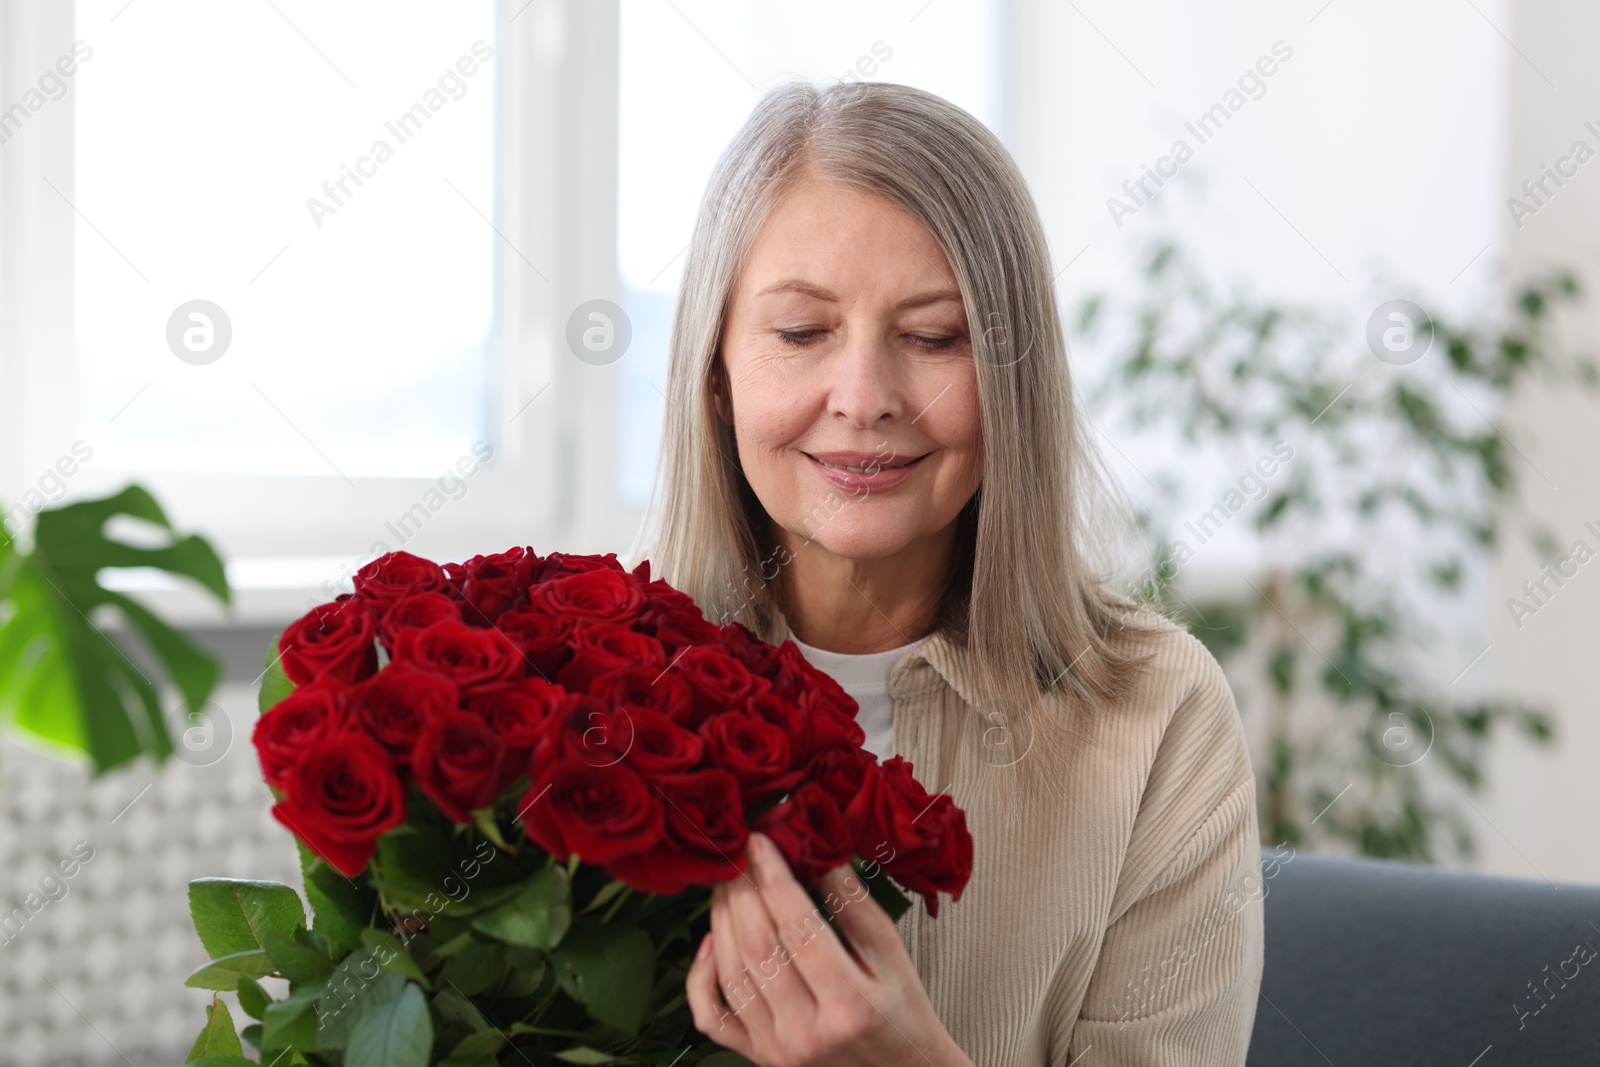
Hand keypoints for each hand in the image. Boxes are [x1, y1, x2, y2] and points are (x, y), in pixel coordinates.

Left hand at [685, 831, 974, 1066]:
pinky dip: (701, 976)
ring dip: (722, 920)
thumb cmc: (899, 1007)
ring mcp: (778, 1049)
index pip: (799, 929)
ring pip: (732, 974)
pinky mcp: (758, 1057)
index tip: (760, 841)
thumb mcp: (892, 950)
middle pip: (759, 948)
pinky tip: (711, 940)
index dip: (774, 879)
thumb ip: (852, 902)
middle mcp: (809, 1032)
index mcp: (851, 1004)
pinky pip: (712, 1017)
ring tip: (728, 883)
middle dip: (743, 891)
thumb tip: (815, 849)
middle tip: (739, 853)